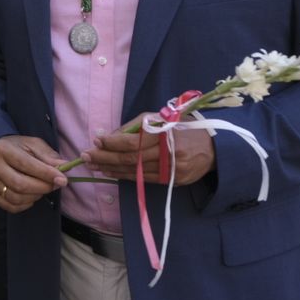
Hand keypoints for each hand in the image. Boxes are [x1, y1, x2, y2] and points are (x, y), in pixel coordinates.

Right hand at [0, 135, 68, 213]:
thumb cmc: (17, 148)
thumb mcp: (33, 145)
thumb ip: (49, 156)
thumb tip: (65, 167)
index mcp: (3, 149)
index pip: (26, 165)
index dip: (46, 174)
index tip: (63, 179)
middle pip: (20, 184)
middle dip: (43, 187)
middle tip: (54, 185)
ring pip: (16, 198)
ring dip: (35, 196)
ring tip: (42, 189)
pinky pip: (10, 206)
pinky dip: (25, 205)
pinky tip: (31, 196)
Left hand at [83, 114, 215, 185]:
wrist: (213, 147)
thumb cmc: (181, 128)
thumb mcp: (159, 119)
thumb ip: (135, 127)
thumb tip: (110, 136)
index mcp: (165, 134)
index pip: (132, 142)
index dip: (112, 143)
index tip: (96, 141)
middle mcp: (168, 153)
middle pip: (131, 158)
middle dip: (105, 157)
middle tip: (86, 156)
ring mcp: (172, 169)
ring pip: (136, 171)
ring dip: (112, 169)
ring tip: (94, 166)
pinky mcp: (173, 180)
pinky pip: (145, 179)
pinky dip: (126, 176)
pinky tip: (112, 173)